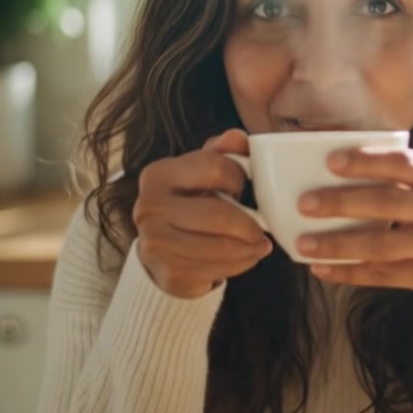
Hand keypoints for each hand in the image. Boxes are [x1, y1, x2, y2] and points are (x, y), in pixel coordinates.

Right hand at [133, 129, 271, 298]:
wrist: (160, 250)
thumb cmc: (187, 203)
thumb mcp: (200, 173)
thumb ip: (222, 152)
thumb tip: (238, 138)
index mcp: (158, 174)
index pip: (215, 168)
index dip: (239, 177)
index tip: (244, 186)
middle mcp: (149, 208)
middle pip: (220, 214)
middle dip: (250, 223)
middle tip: (262, 227)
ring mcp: (156, 244)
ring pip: (223, 246)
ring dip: (250, 247)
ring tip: (259, 243)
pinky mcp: (169, 274)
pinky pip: (219, 269)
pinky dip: (241, 264)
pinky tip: (245, 257)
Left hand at [296, 146, 412, 300]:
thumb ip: (401, 178)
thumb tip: (333, 168)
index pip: (403, 163)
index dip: (366, 161)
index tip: (330, 161)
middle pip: (387, 203)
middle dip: (341, 203)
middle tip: (305, 203)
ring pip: (380, 245)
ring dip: (337, 245)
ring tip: (303, 243)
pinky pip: (382, 276)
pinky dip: (347, 272)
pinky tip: (320, 269)